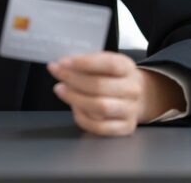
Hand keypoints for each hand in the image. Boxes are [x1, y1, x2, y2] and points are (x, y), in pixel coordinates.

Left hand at [47, 51, 183, 136]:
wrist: (134, 96)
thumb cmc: (112, 77)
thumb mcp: (104, 63)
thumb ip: (87, 62)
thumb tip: (62, 65)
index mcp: (128, 67)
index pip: (109, 64)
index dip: (84, 63)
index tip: (63, 62)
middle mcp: (133, 89)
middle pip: (100, 86)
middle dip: (73, 80)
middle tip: (57, 74)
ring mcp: (131, 110)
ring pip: (100, 107)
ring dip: (75, 98)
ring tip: (61, 90)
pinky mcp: (125, 127)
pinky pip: (99, 127)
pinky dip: (82, 117)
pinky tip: (74, 107)